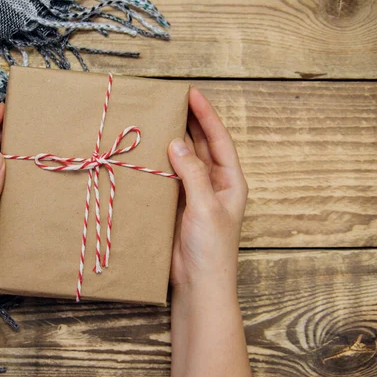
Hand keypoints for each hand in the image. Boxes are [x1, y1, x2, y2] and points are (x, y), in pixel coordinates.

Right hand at [168, 88, 247, 288]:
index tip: (192, 93)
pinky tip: (147, 152)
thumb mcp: (206, 206)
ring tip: (157, 120)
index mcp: (230, 181)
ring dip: (172, 141)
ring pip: (183, 160)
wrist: (199, 283)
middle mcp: (213, 183)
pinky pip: (168, 178)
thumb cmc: (212, 248)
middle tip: (171, 101)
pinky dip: (159, 164)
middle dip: (189, 123)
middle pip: (201, 145)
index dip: (206, 115)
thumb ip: (192, 173)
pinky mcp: (176, 205)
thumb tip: (177, 142)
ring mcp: (194, 194)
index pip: (218, 139)